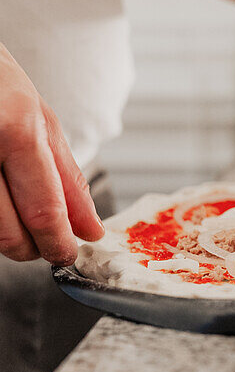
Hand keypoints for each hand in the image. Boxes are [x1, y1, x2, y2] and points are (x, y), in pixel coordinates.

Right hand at [0, 46, 104, 263]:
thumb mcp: (40, 119)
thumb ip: (67, 178)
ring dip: (8, 236)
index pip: (43, 211)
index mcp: (14, 130)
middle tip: (45, 241)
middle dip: (33, 249)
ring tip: (18, 209)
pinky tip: (0, 200)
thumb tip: (89, 228)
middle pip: (9, 235)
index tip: (67, 253)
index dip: (58, 244)